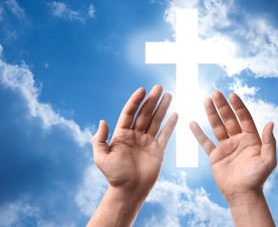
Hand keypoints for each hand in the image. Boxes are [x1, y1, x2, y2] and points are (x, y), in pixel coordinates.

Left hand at [92, 85, 177, 199]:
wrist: (129, 191)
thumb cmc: (114, 175)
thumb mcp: (101, 157)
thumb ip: (100, 139)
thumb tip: (103, 121)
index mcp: (122, 134)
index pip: (129, 113)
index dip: (135, 101)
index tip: (142, 90)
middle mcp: (135, 135)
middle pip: (145, 113)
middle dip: (152, 100)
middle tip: (159, 87)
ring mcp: (147, 141)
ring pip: (156, 120)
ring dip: (162, 108)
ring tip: (169, 95)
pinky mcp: (158, 150)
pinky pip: (165, 134)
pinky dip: (170, 125)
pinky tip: (175, 114)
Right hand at [190, 91, 275, 202]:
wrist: (242, 194)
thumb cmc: (257, 178)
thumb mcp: (268, 160)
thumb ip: (269, 142)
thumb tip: (270, 123)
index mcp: (251, 138)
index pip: (244, 118)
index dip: (238, 106)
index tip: (232, 95)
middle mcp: (238, 140)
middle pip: (228, 118)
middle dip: (222, 105)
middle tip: (215, 93)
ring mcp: (225, 147)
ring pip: (217, 126)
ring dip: (211, 113)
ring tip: (206, 100)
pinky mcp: (215, 155)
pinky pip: (205, 142)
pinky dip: (198, 133)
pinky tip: (192, 123)